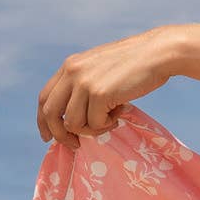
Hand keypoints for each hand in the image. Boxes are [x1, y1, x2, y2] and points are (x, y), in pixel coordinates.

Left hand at [36, 27, 175, 147]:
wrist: (156, 54)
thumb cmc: (135, 65)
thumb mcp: (99, 69)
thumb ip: (84, 85)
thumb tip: (74, 117)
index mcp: (70, 66)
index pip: (44, 97)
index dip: (43, 121)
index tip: (48, 136)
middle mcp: (72, 72)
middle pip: (50, 113)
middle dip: (60, 134)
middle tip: (74, 145)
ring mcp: (84, 83)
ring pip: (73, 122)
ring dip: (91, 130)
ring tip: (110, 120)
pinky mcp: (99, 94)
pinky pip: (95, 124)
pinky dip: (107, 125)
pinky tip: (120, 113)